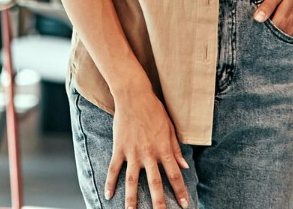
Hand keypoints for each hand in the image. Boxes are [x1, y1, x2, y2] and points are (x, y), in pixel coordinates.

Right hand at [106, 86, 189, 208]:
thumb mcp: (170, 128)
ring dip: (131, 199)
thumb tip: (184, 167)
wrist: (133, 95)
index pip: (174, 175)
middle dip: (159, 203)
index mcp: (163, 149)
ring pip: (132, 181)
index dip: (180, 191)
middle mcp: (149, 154)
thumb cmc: (154, 110)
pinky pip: (113, 169)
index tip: (185, 204)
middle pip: (155, 184)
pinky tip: (107, 195)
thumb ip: (176, 149)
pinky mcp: (119, 148)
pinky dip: (110, 182)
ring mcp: (132, 152)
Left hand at [254, 0, 292, 37]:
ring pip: (282, 39)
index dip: (259, 31)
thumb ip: (268, 5)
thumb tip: (257, 18)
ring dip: (274, 37)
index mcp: (283, 19)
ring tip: (268, 29)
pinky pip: (291, 38)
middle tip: (259, 28)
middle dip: (266, 35)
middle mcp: (291, 27)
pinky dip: (284, 36)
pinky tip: (279, 30)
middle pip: (274, 38)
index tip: (254, 28)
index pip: (266, 33)